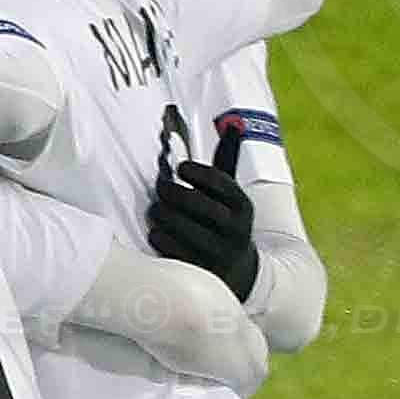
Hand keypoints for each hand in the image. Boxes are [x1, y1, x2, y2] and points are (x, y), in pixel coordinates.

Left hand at [145, 149, 258, 296]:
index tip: (180, 168)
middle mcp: (235, 230)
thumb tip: (234, 125)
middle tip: (161, 188)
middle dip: (171, 191)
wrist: (238, 273)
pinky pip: (169, 248)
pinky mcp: (201, 272)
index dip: (196, 171)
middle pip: (194, 202)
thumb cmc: (225, 222)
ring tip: (156, 209)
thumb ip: (227, 163)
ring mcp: (218, 253)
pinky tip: (157, 231)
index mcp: (242, 206)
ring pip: (178, 225)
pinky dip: (159, 236)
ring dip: (161, 213)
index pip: (219, 181)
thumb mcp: (231, 196)